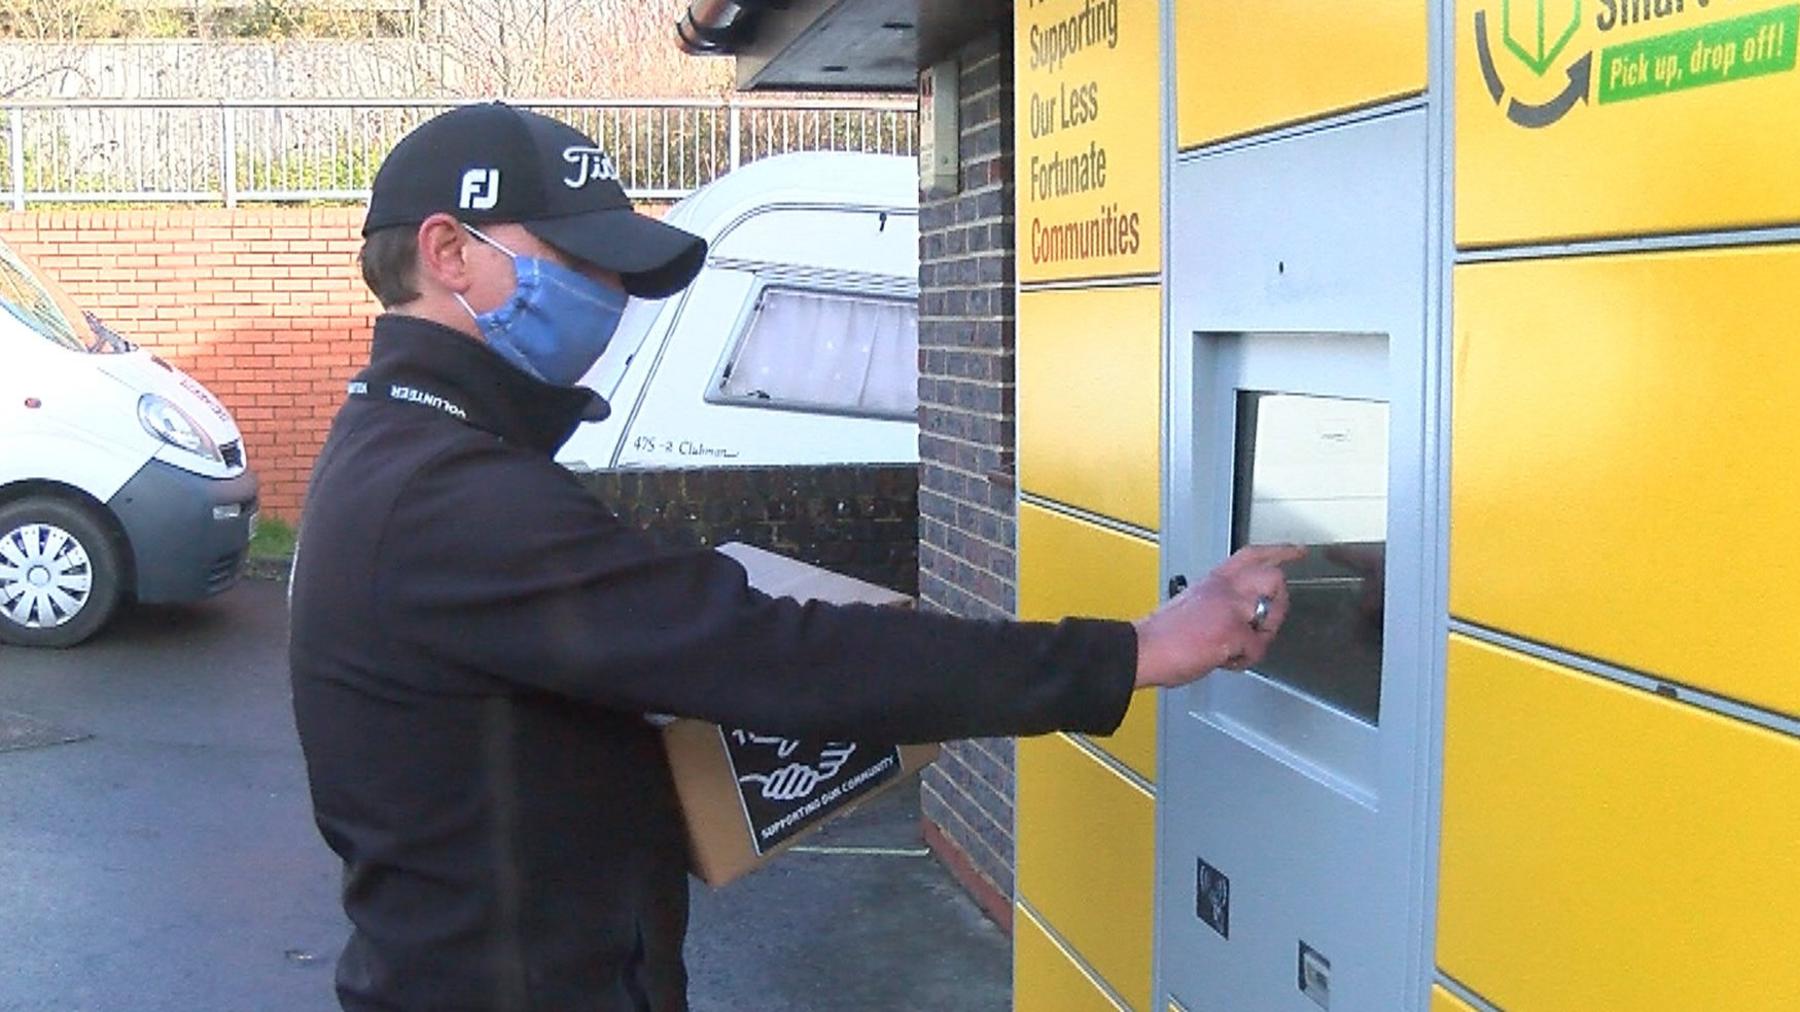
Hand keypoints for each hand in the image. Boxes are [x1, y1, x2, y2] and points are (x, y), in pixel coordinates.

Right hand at [1132, 544, 1306, 689]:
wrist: (1143, 649)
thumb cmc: (1162, 635)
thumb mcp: (1193, 603)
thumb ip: (1218, 603)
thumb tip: (1239, 619)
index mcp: (1214, 580)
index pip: (1252, 555)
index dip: (1280, 552)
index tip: (1297, 551)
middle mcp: (1225, 588)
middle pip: (1274, 578)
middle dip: (1280, 602)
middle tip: (1271, 618)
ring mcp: (1230, 609)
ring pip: (1271, 615)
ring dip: (1264, 635)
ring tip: (1242, 646)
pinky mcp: (1232, 633)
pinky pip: (1257, 649)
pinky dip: (1243, 661)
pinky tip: (1225, 661)